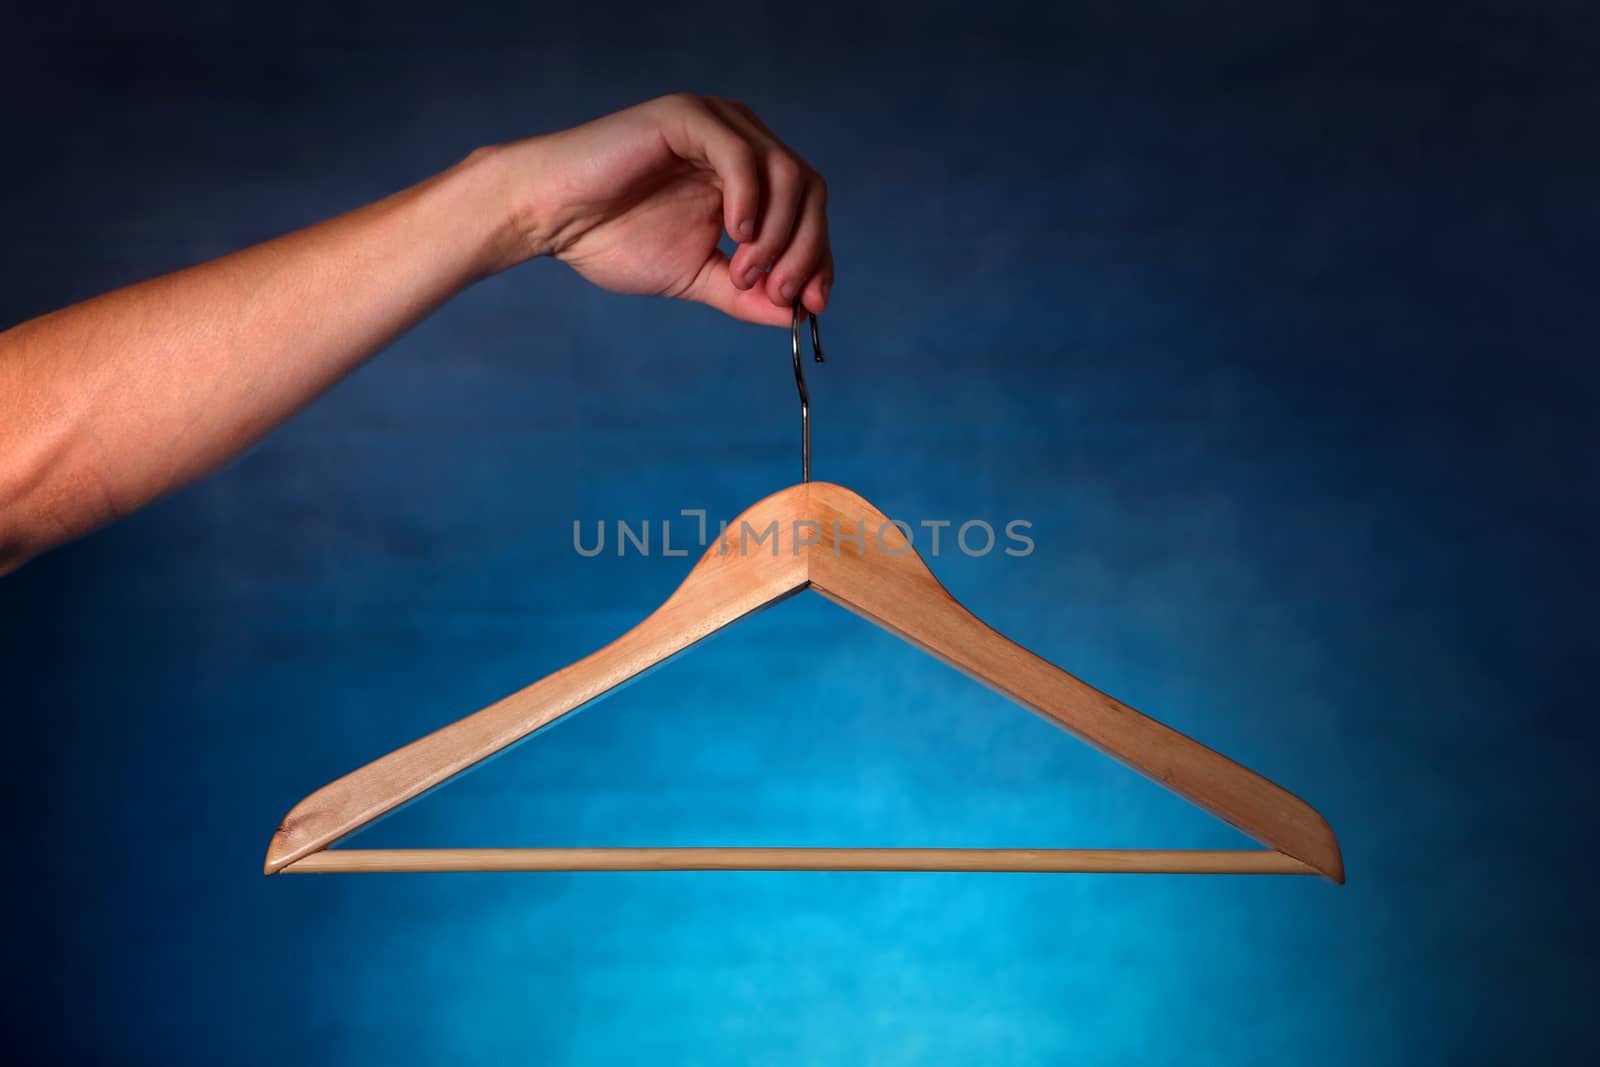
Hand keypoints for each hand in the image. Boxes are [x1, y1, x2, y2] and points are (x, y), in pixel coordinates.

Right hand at [501, 94, 833, 326]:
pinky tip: (734, 235)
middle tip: (782, 293)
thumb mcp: (695, 276)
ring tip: (745, 272)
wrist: (552, 218)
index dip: (819, 256)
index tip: (813, 305)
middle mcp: (741, 139)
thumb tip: (792, 316)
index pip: (809, 208)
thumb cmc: (613, 239)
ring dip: (777, 233)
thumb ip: (744, 293)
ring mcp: (717, 123)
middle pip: (809, 188)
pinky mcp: (688, 116)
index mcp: (748, 173)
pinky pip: (741, 154)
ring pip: (784, 172)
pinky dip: (750, 200)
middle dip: (805, 248)